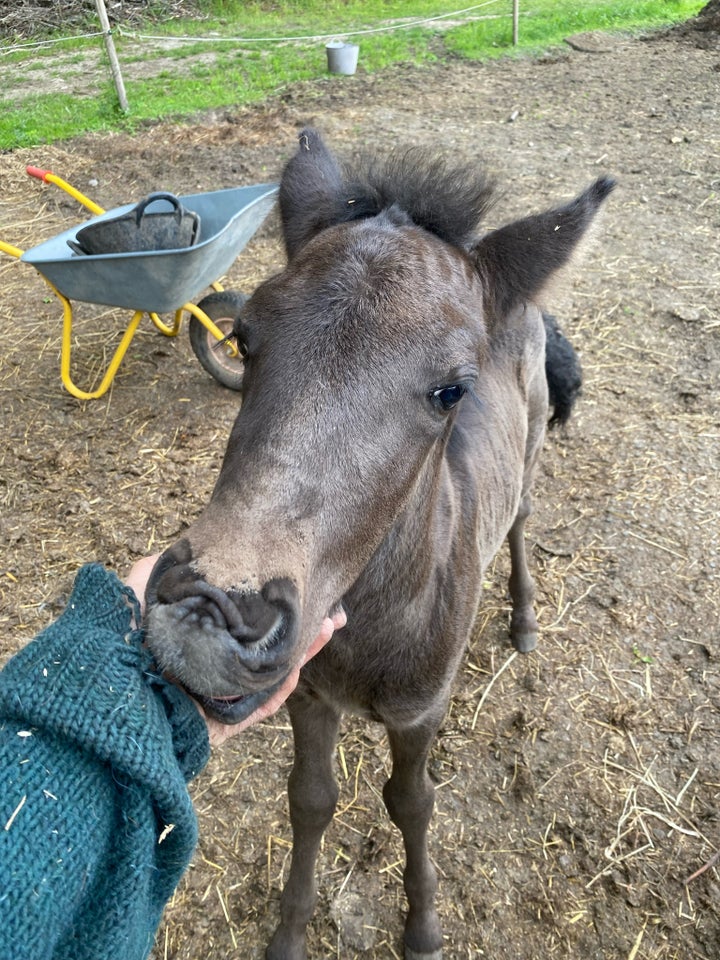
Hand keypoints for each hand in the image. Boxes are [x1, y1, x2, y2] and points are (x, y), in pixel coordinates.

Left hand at [123, 555, 346, 745]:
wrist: (106, 704)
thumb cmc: (115, 648)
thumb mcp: (129, 598)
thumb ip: (150, 575)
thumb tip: (171, 551)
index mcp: (190, 639)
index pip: (239, 618)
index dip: (268, 601)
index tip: (293, 580)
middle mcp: (206, 665)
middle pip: (262, 642)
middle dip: (295, 623)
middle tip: (327, 606)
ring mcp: (217, 695)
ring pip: (269, 670)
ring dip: (300, 650)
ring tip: (329, 625)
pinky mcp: (223, 724)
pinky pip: (261, 706)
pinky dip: (283, 687)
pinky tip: (301, 662)